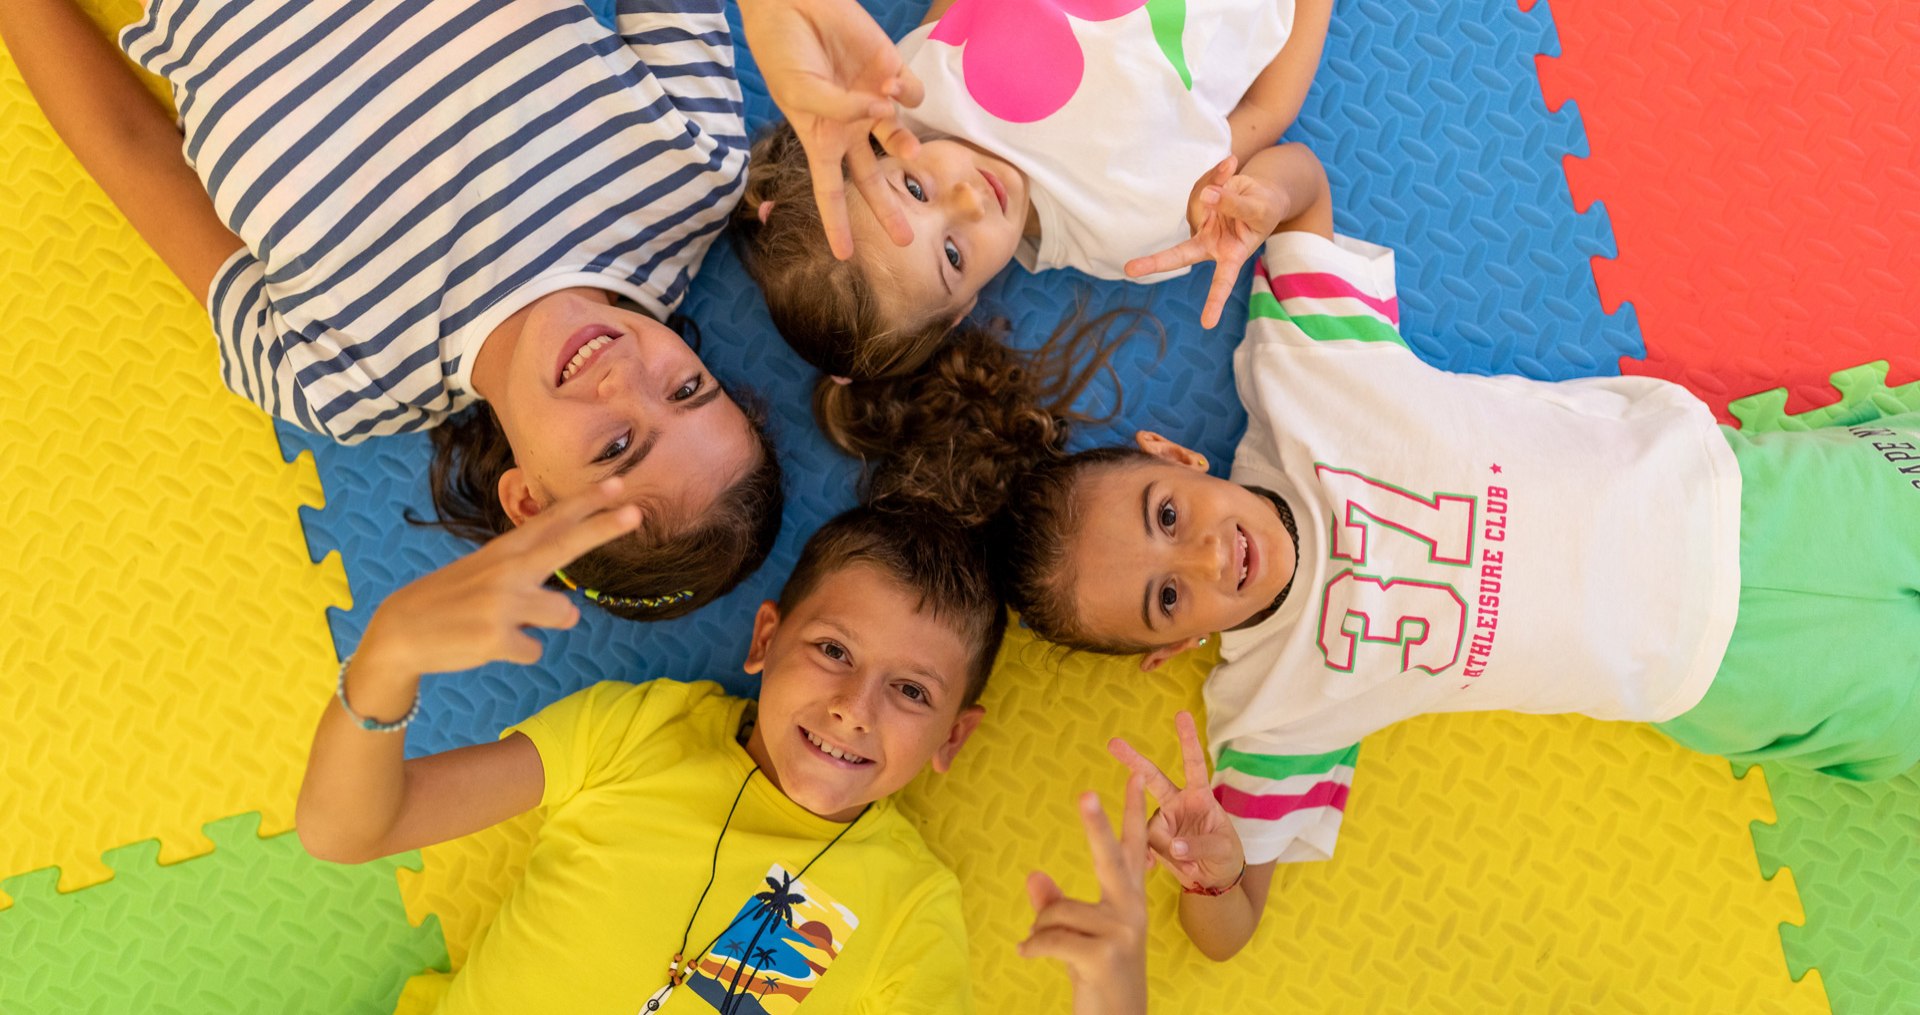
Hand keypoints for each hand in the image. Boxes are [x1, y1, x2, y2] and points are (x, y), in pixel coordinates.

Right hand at [358, 479, 640, 676]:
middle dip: (603, 528)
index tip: (619, 486)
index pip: (551, 521)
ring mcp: (502, 604)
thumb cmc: (450, 601)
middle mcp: (507, 571)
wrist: (400, 632)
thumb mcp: (483, 570)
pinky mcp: (497, 639)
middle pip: (566, 546)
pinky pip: (535, 650)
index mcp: (505, 551)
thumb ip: (524, 568)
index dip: (586, 504)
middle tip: (637, 513)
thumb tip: (566, 593)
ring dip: (543, 623)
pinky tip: (490, 644)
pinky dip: (518, 652)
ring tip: (506, 622)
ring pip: (565, 614)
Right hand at [741, 0, 924, 258]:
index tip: (843, 256)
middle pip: (873, 179)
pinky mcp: (890, 72)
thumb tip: (882, 112)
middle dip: (889, 210)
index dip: (836, 224)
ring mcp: (872, 101)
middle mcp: (850, 127)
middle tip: (907, 239)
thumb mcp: (800, 91)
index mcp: (821, 139)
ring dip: (906, 149)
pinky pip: (909, 96)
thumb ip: (841, 110)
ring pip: (900, 140)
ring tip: (909, 150)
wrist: (794, 4)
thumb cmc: (785, 52)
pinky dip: (905, 95)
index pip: (830, 191)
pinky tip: (887, 82)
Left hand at [1018, 774, 1150, 1014]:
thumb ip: (1057, 905)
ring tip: (1042, 948)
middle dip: (1096, 825)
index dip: (1133, 814)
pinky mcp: (1105, 955)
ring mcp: (1122, 933)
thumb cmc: (1097, 977)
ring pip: (1057, 911)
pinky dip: (1031, 947)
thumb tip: (1034, 876)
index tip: (1135, 778)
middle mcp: (1132, 912)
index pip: (1132, 850)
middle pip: (1110, 858)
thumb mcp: (1077, 936)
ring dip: (1040, 931)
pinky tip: (1027, 955)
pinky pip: (1049, 937)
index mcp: (1130, 902)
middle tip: (1086, 793)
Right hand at [1107, 711, 1246, 892]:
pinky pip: (1143, 846)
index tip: (1181, 714)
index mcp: (1200, 797)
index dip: (1188, 739)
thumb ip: (1200, 846)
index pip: (1193, 764)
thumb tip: (1173, 846)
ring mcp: (1163, 821)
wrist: (1214, 879)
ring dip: (1165, 851)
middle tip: (1113, 743)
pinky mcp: (1153, 840)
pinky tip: (1162, 870)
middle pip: (1152, 779)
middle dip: (1133, 761)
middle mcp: (1177, 804)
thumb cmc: (1225, 856)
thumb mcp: (1222, 850)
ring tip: (1189, 869)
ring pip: (1149, 829)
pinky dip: (1152, 859)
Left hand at [1124, 156, 1291, 327]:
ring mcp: (1201, 222)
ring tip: (1234, 169)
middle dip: (1156, 261)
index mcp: (1231, 255)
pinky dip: (1221, 170)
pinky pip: (1206, 181)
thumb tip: (1207, 195)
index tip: (1207, 324)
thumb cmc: (1264, 209)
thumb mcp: (1259, 209)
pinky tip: (1231, 165)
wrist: (1264, 192)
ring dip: (1219, 181)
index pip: (1222, 282)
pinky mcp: (1198, 200)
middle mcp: (1210, 243)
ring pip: (1201, 198)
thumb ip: (1234, 204)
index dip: (1215, 301)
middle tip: (1130, 270)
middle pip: (1181, 254)